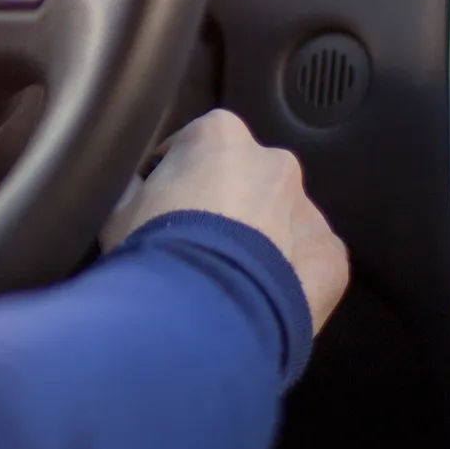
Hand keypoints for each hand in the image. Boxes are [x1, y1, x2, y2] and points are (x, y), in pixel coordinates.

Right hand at [100, 109, 348, 332]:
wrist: (200, 313)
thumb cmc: (154, 248)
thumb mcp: (119, 211)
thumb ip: (135, 189)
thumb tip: (139, 190)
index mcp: (220, 135)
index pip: (193, 147)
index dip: (175, 179)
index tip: (162, 208)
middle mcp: (272, 160)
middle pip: (245, 178)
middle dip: (226, 205)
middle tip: (197, 245)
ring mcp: (306, 208)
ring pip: (281, 218)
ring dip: (260, 238)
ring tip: (229, 277)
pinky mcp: (330, 255)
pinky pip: (307, 260)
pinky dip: (288, 274)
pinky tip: (261, 297)